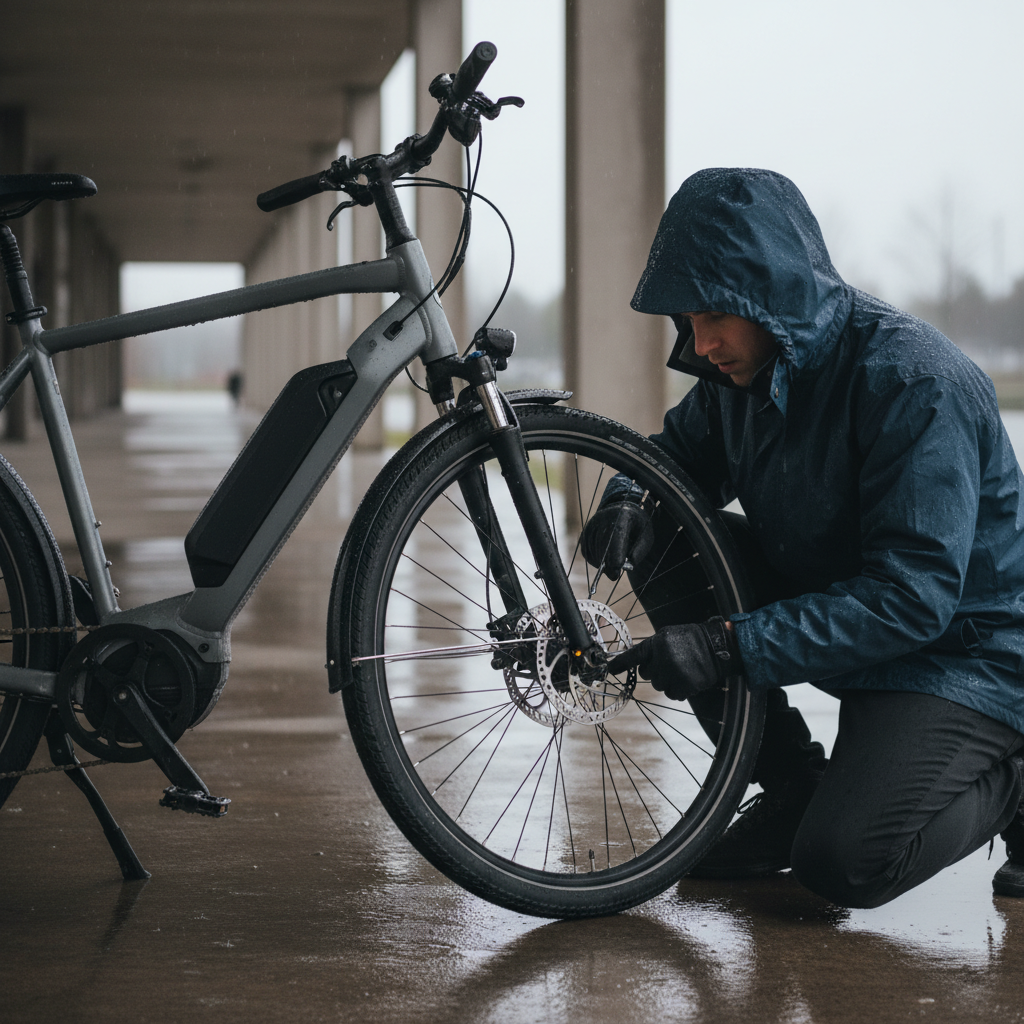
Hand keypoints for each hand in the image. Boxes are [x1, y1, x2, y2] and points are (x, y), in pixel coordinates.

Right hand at [580, 500, 653, 579]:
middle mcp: (602, 519)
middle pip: (602, 546)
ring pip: (594, 552)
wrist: (620, 512)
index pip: (616, 536)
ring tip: (615, 560)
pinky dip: (596, 561)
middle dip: (608, 564)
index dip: (615, 554)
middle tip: (615, 576)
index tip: (616, 570)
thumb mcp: (646, 536)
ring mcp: (591, 526)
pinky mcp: (584, 534)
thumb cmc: (636, 527)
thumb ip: (639, 551)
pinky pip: (587, 554)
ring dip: (603, 563)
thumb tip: (626, 567)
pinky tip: (605, 558)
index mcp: (622, 516)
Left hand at [607, 617, 741, 701]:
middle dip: (656, 671)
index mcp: (657, 643)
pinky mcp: (684, 685)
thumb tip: (638, 662)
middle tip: (671, 663)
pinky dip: (679, 690)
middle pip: (647, 674)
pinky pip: (672, 695)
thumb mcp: (669, 636)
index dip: (620, 664)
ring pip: (659, 686)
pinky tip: (687, 678)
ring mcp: (674, 672)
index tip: (610, 670)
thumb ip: (653, 648)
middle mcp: (663, 658)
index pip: (634, 655)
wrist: (718, 647)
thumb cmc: (692, 640)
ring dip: (668, 681)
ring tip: (682, 669)